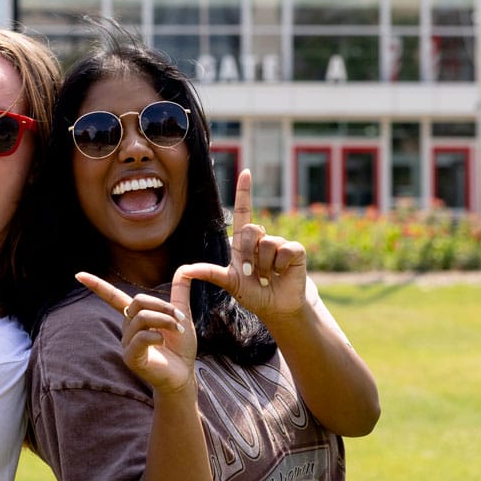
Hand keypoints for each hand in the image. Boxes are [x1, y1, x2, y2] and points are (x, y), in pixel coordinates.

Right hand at [76, 267, 202, 396]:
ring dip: (165, 321)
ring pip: (142, 318)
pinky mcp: (130, 357)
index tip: (78, 275)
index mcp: (136, 317)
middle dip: (162, 306)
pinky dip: (157, 336)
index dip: (97, 286)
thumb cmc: (181, 348)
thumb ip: (180, 293)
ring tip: (178, 331)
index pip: (113, 297)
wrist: (184, 374)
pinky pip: (141, 337)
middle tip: (180, 318)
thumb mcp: (182, 315)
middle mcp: (127, 328)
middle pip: (138, 301)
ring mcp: (127, 343)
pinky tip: (163, 342)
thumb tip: (185, 268)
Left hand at [179, 168, 309, 323]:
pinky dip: (280, 266)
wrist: (277, 307)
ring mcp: (279, 243)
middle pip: (251, 230)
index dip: (244, 192)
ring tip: (267, 277)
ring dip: (264, 265)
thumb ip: (210, 274)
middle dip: (249, 254)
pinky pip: (284, 250)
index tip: (245, 172)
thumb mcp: (229, 283)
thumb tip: (185, 271)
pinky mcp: (295, 251)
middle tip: (252, 273)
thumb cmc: (253, 294)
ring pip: (267, 242)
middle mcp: (262, 239)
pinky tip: (281, 274)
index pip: (244, 211)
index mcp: (244, 243)